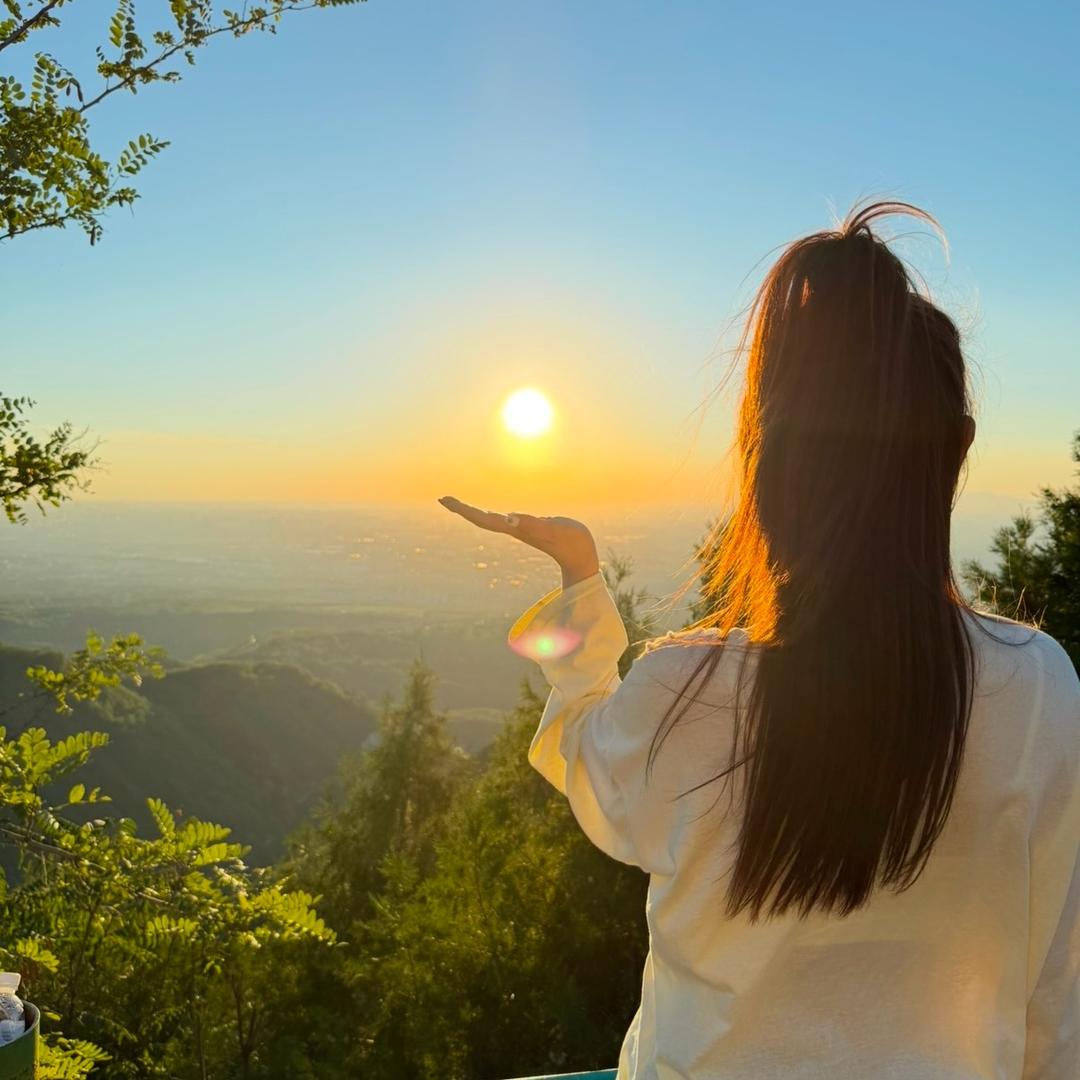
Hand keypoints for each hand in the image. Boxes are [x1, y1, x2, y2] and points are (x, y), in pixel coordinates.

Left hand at [438, 496, 599, 588]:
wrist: (582, 557)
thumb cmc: (571, 543)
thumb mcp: (553, 530)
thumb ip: (532, 525)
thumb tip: (509, 518)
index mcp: (515, 529)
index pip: (483, 519)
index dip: (464, 509)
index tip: (445, 499)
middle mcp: (514, 530)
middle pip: (481, 520)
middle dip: (462, 509)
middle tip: (443, 498)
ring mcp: (522, 531)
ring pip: (491, 521)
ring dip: (474, 513)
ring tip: (459, 504)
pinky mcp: (531, 530)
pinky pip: (505, 521)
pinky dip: (493, 516)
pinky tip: (492, 515)